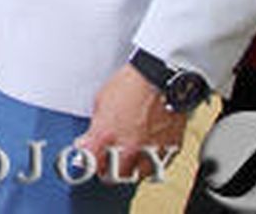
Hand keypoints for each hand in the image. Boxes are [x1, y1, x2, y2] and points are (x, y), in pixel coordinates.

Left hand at [73, 64, 186, 182]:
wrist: (159, 78)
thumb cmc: (130, 85)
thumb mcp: (100, 103)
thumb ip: (93, 128)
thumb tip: (85, 143)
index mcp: (106, 136)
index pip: (90, 165)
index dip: (86, 162)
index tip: (86, 159)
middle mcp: (129, 148)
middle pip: (112, 177)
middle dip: (105, 171)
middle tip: (104, 163)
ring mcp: (151, 151)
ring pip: (136, 176)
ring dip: (129, 170)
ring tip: (125, 159)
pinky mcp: (170, 149)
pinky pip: (158, 167)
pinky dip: (150, 164)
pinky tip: (145, 154)